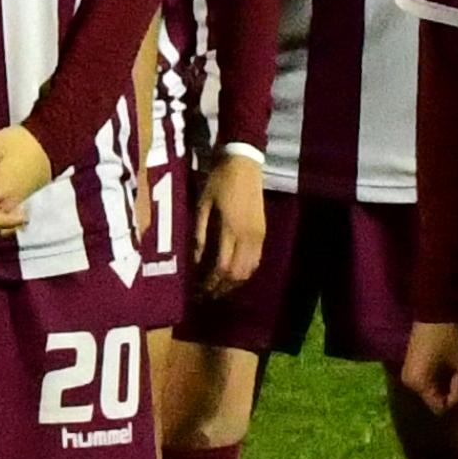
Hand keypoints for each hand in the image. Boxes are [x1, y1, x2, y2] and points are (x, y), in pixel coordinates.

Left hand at [198, 147, 268, 292]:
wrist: (244, 163)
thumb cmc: (218, 182)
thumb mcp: (202, 205)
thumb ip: (199, 235)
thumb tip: (195, 262)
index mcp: (231, 230)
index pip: (222, 268)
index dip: (210, 284)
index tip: (198, 292)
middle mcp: (248, 237)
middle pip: (237, 274)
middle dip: (221, 288)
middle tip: (206, 295)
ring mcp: (258, 235)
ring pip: (249, 270)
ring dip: (234, 284)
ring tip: (218, 288)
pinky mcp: (263, 232)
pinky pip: (256, 261)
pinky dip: (244, 272)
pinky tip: (233, 274)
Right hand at [396, 318, 457, 416]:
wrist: (436, 306)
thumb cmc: (450, 337)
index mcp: (419, 385)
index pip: (441, 407)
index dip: (457, 398)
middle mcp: (410, 383)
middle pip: (436, 398)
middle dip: (454, 390)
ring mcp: (411, 372)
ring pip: (434, 387)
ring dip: (448, 382)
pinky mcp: (414, 362)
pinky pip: (429, 377)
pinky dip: (442, 374)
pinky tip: (452, 363)